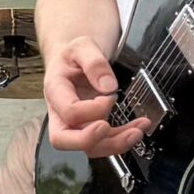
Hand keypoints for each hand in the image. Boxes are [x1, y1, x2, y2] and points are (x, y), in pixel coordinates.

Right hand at [44, 37, 145, 158]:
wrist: (72, 59)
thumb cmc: (74, 55)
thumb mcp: (83, 46)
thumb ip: (94, 62)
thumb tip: (108, 86)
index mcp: (55, 90)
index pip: (68, 112)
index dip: (91, 109)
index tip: (110, 96)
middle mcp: (60, 112)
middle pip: (63, 140)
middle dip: (90, 140)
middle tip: (109, 128)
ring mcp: (74, 123)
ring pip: (88, 147)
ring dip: (115, 143)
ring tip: (138, 131)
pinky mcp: (90, 128)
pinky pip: (104, 142)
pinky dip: (123, 139)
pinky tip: (138, 128)